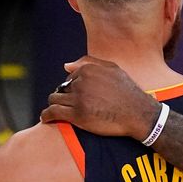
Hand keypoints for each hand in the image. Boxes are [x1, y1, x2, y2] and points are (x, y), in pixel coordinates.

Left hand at [40, 56, 160, 139]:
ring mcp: (78, 98)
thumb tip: (66, 65)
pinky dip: (46, 115)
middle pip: (61, 88)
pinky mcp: (76, 115)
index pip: (70, 77)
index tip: (76, 96)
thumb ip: (89, 63)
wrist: (137, 112)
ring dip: (54, 104)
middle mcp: (81, 82)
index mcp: (88, 69)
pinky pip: (53, 112)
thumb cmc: (127, 91)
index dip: (72, 87)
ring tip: (54, 111)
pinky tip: (46, 118)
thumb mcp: (113, 69)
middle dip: (64, 96)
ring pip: (54, 99)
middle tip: (69, 105)